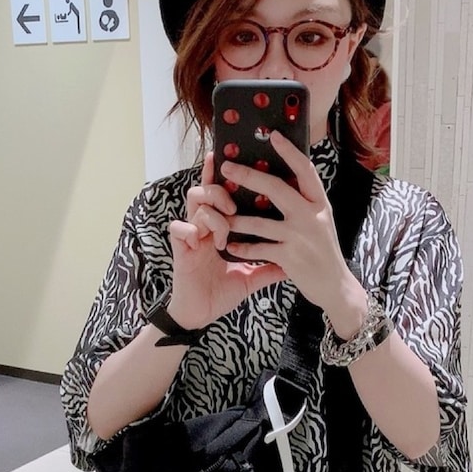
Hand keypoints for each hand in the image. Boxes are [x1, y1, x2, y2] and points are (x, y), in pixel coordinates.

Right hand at [167, 153, 285, 328]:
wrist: (200, 315)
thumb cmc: (221, 293)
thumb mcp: (250, 277)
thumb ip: (269, 266)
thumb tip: (293, 262)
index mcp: (217, 228)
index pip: (220, 195)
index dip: (221, 175)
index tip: (230, 156)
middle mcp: (202, 226)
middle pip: (205, 188)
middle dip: (220, 190)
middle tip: (233, 205)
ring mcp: (190, 235)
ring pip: (195, 201)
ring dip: (213, 211)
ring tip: (223, 229)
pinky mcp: (179, 247)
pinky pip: (180, 227)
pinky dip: (194, 230)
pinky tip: (206, 243)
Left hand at [220, 132, 366, 334]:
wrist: (335, 287)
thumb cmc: (324, 252)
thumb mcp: (321, 221)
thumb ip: (305, 203)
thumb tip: (283, 179)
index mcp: (319, 204)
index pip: (304, 170)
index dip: (289, 151)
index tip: (273, 135)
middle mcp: (311, 217)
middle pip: (276, 188)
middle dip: (248, 176)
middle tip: (227, 168)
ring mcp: (300, 237)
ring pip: (260, 222)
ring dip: (237, 219)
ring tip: (220, 215)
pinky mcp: (290, 258)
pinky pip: (259, 249)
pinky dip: (243, 247)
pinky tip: (230, 246)